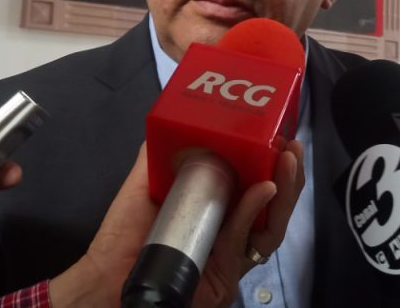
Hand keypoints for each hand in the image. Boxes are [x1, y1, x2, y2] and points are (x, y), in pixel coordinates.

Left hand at [50, 140, 304, 307]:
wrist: (106, 281)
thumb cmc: (123, 237)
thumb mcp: (144, 186)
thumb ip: (161, 156)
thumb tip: (177, 117)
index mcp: (218, 213)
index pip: (256, 187)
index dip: (273, 163)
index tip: (282, 136)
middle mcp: (230, 235)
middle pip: (272, 206)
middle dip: (290, 177)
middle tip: (294, 147)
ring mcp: (231, 258)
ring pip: (270, 227)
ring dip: (284, 193)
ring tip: (289, 162)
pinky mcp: (225, 278)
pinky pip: (243, 243)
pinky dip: (253, 214)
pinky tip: (264, 189)